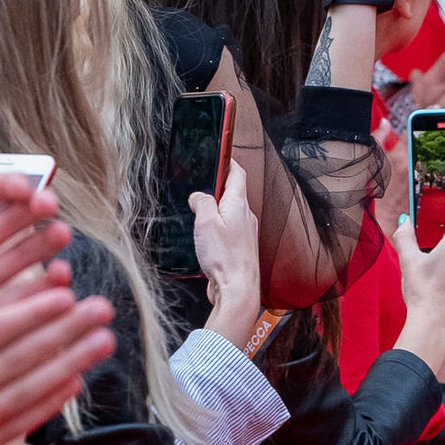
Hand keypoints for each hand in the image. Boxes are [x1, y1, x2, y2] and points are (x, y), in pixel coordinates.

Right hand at [190, 160, 261, 337]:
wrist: (237, 289)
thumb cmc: (225, 257)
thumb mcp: (206, 223)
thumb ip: (202, 204)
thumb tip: (198, 196)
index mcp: (239, 204)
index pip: (237, 174)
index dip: (228, 162)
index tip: (220, 155)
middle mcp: (246, 216)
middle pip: (233, 193)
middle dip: (217, 187)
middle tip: (200, 186)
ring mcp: (245, 233)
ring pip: (230, 213)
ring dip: (215, 210)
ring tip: (199, 213)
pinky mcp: (239, 248)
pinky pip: (228, 230)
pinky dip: (217, 227)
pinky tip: (206, 236)